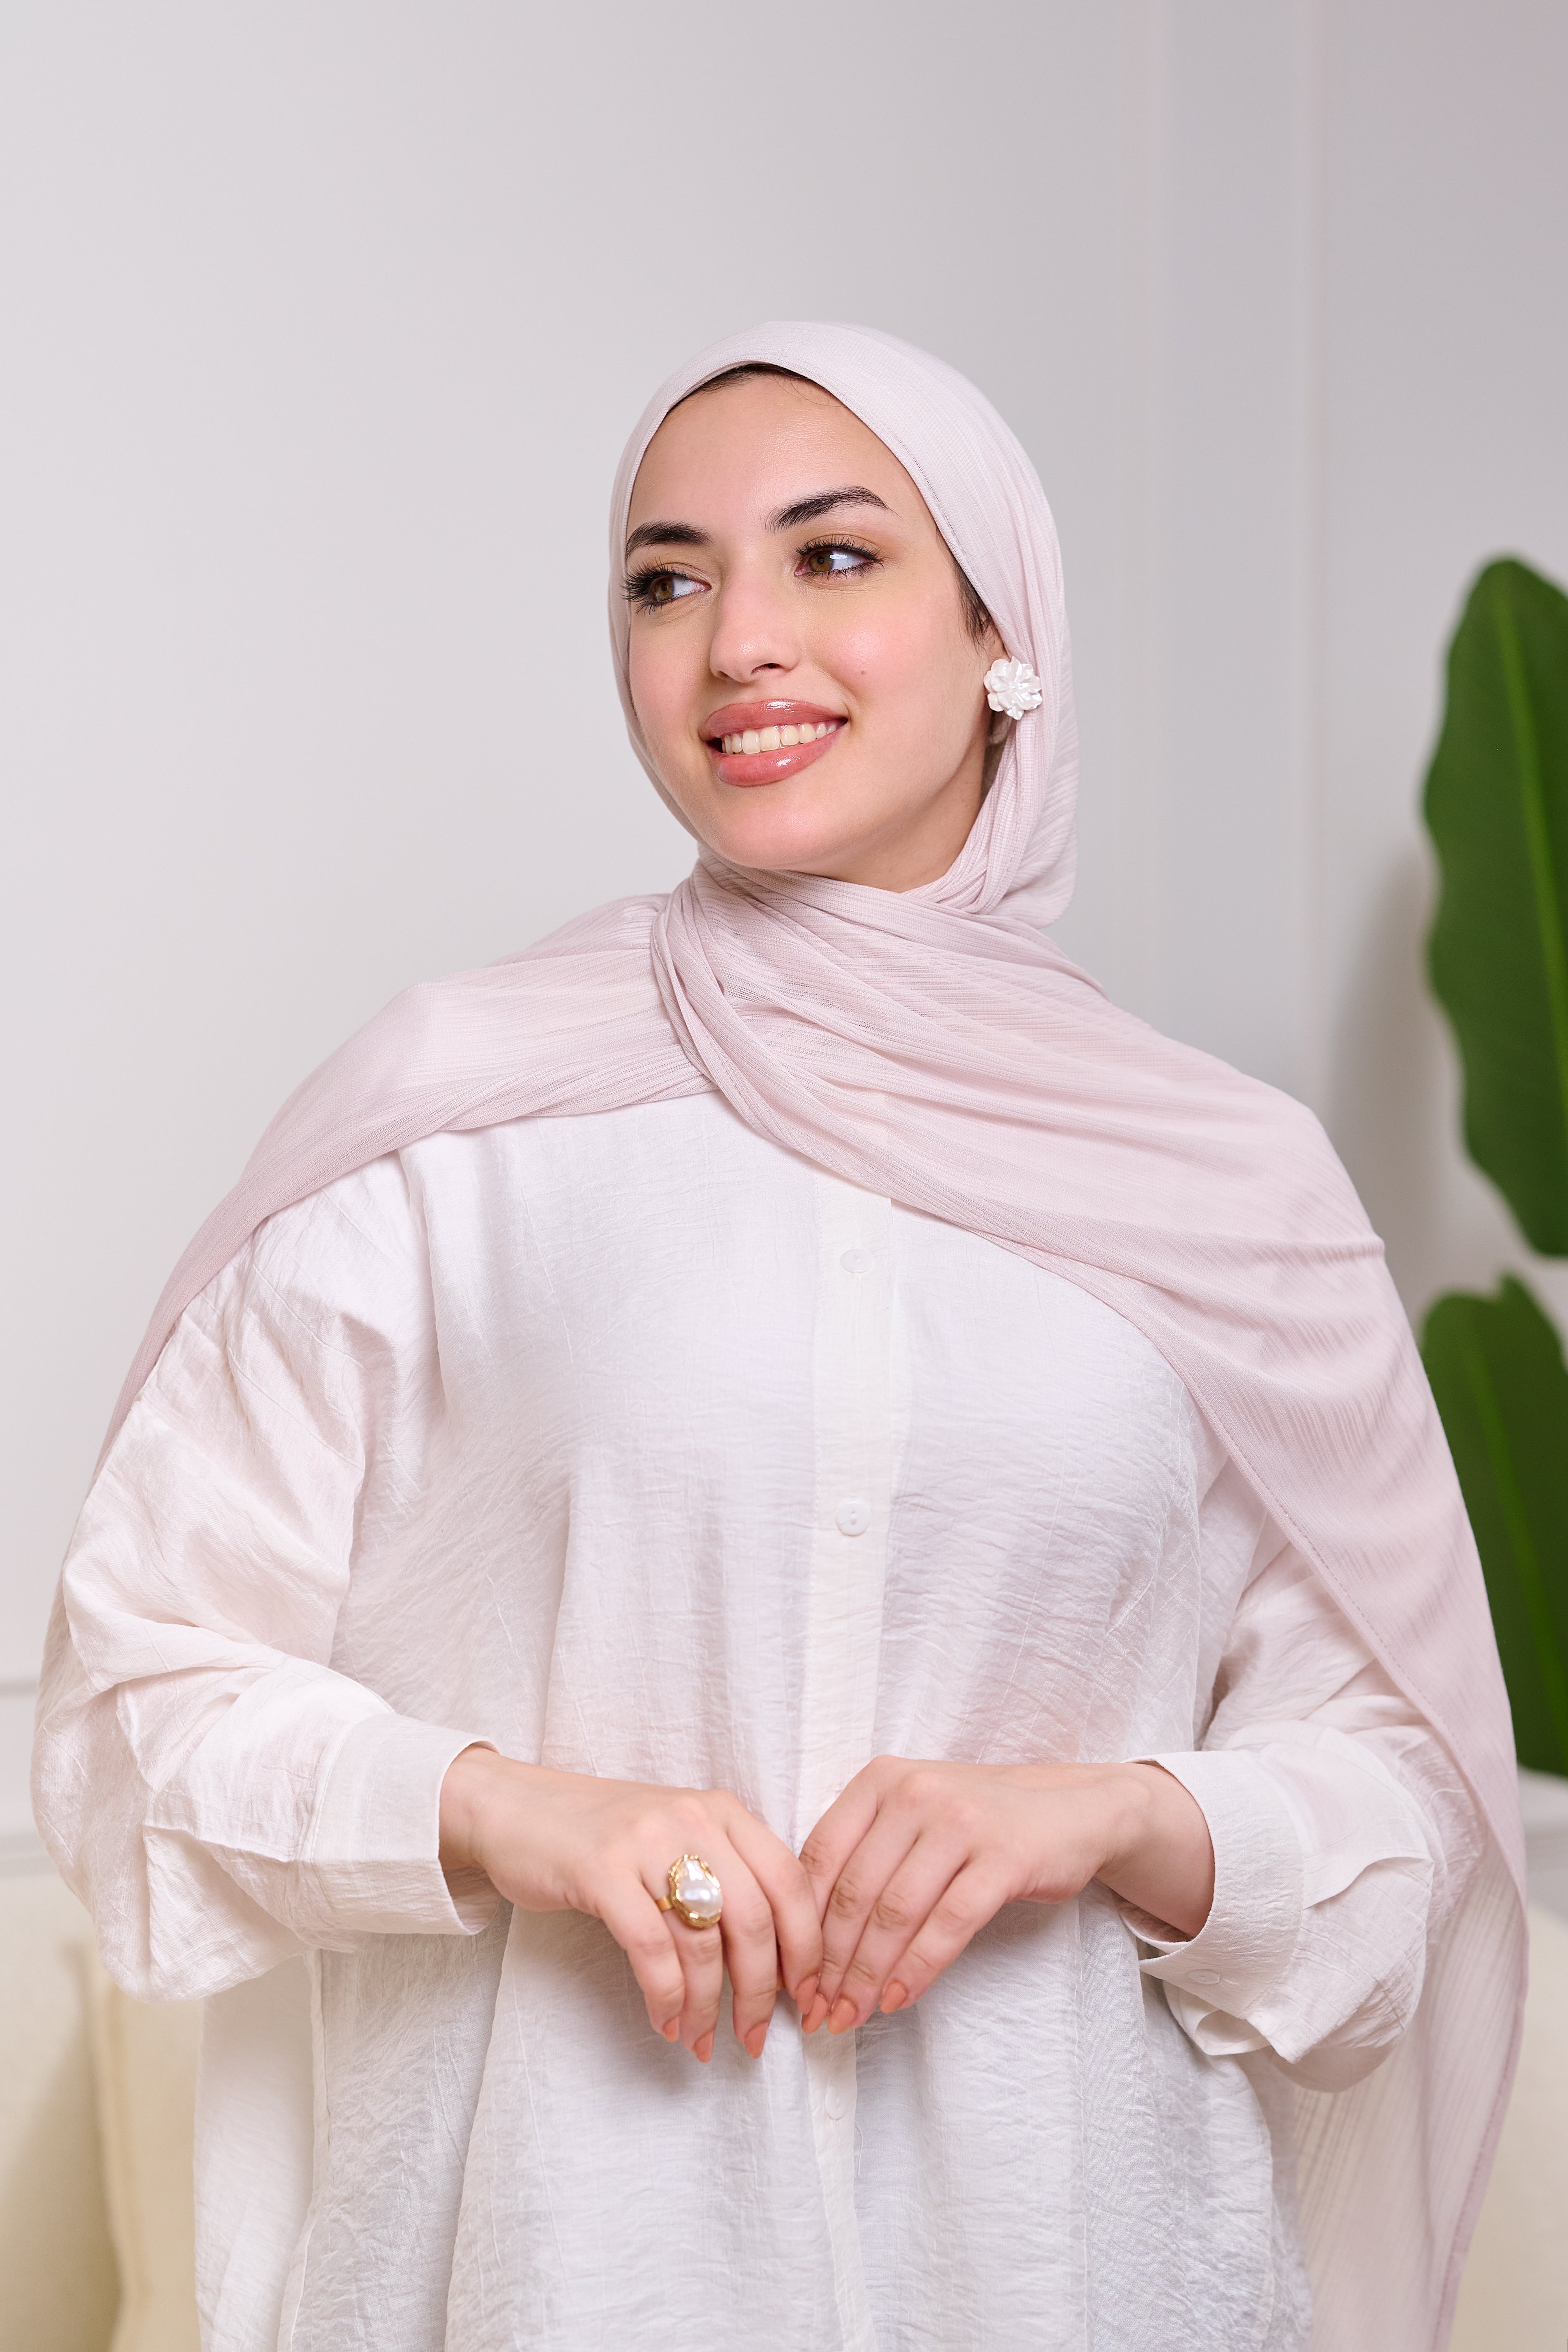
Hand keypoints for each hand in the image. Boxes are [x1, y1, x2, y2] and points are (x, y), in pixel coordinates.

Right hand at [438, 1747, 822, 2062]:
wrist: (518, 1808)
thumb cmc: (606, 1836)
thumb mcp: (679, 1839)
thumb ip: (728, 1880)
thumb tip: (777, 1964)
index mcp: (724, 1811)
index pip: (791, 1883)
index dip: (807, 1949)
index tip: (804, 1998)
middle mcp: (694, 1819)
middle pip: (756, 1920)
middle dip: (761, 1992)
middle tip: (755, 2038)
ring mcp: (647, 1842)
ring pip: (703, 1943)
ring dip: (709, 2006)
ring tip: (701, 2040)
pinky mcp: (601, 1871)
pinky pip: (651, 1950)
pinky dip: (666, 1997)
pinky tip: (665, 2021)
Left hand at [798, 1755, 1214, 2034]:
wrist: (1069, 1810)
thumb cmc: (974, 1824)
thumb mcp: (910, 1822)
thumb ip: (861, 1861)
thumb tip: (806, 1946)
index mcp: (879, 1780)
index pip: (819, 1859)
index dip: (800, 1926)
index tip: (794, 1981)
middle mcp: (915, 1792)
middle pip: (853, 1893)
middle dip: (831, 1964)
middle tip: (820, 2012)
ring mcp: (960, 1821)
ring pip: (896, 1912)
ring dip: (868, 1975)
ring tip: (854, 2016)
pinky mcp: (1004, 1857)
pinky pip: (949, 1923)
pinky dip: (918, 1968)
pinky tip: (899, 1998)